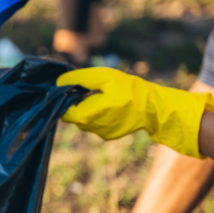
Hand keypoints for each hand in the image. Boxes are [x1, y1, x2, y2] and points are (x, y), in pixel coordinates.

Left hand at [57, 67, 213, 157]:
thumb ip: (78, 79)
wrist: (154, 107)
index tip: (73, 88)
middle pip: (73, 116)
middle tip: (89, 90)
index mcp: (87, 116)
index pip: (64, 111)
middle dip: (77, 103)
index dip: (65, 98)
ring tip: (102, 96)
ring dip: (88, 108)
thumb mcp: (102, 77)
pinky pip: (97, 124)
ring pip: (85, 120)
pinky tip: (110, 104)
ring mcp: (102, 134)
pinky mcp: (110, 135)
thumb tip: (59, 82)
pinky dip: (99, 114)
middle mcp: (92, 128)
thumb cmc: (128, 89)